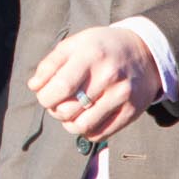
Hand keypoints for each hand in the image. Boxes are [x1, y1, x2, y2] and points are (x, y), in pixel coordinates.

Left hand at [29, 25, 160, 141]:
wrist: (144, 52)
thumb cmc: (100, 48)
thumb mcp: (74, 44)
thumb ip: (50, 64)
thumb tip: (34, 87)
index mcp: (91, 55)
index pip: (60, 88)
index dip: (45, 97)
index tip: (45, 95)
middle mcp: (109, 76)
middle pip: (68, 110)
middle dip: (54, 111)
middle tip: (58, 103)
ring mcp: (122, 95)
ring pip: (82, 126)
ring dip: (69, 124)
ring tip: (70, 112)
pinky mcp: (132, 111)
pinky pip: (100, 134)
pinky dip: (86, 131)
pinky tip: (85, 118)